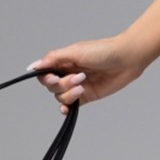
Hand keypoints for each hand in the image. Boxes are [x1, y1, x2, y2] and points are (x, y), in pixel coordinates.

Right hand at [28, 36, 147, 114]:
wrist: (126, 59)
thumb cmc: (103, 51)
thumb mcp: (75, 51)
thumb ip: (53, 59)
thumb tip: (33, 66)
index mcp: (63, 62)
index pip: (44, 74)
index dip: (46, 78)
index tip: (53, 77)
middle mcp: (68, 74)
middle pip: (52, 87)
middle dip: (62, 84)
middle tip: (78, 77)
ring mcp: (78, 86)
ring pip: (61, 97)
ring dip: (69, 93)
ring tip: (83, 84)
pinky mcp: (87, 96)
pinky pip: (71, 105)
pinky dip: (66, 108)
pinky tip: (67, 109)